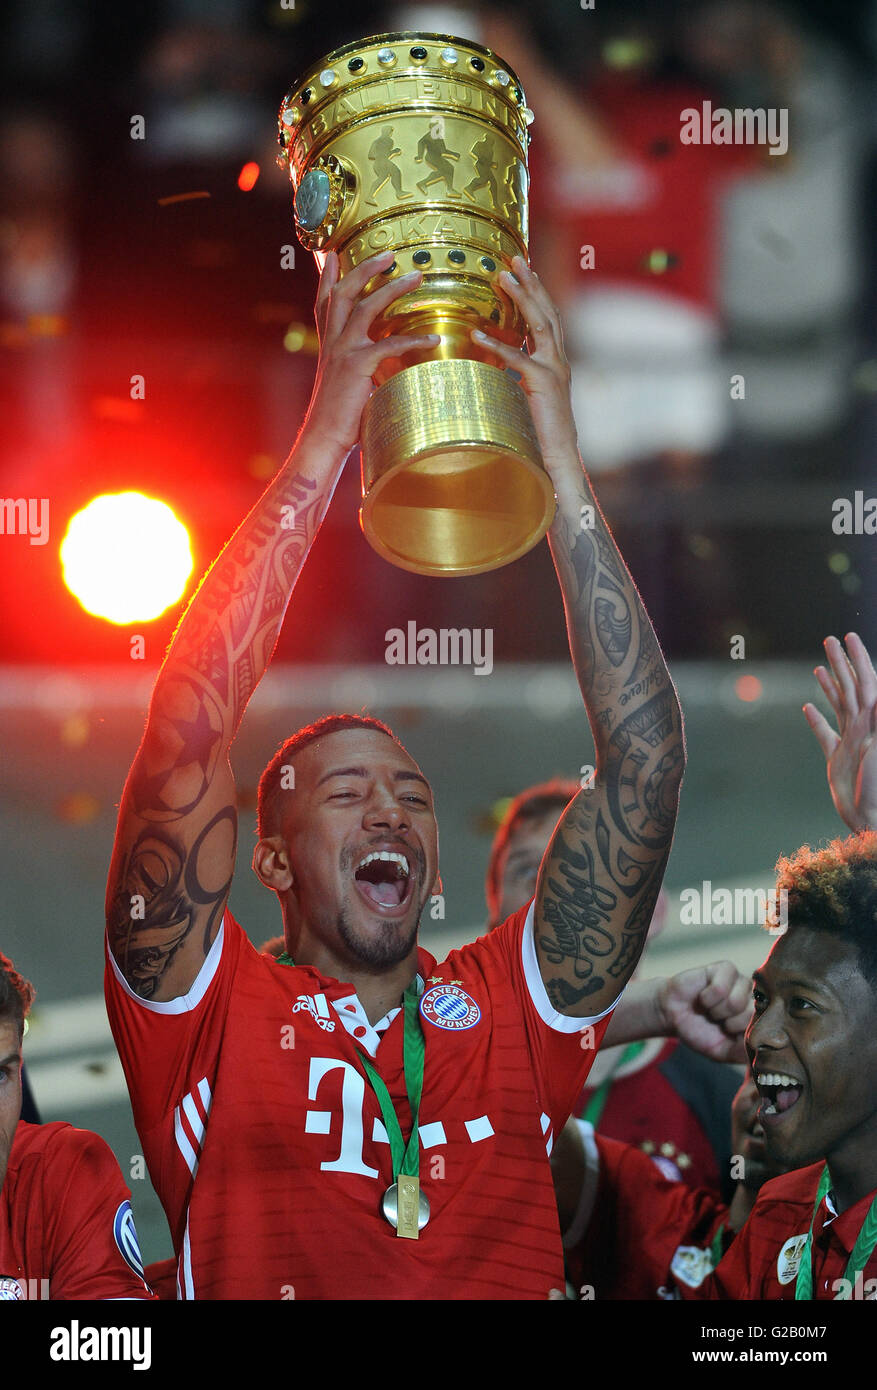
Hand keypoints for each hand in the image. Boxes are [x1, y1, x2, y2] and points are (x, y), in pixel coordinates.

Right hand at [299, 250, 439, 457]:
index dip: (328, 277)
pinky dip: (414, 339)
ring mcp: (344, 350)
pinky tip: (434, 338)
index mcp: (328, 343)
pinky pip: (390, 344)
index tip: (332, 254)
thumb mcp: (343, 383)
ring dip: (393, 288)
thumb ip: (357, 365)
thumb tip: (378, 363)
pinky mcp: (358, 365)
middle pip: (345, 292)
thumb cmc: (337, 416)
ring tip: (416, 276)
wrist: (324, 437)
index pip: (325, 302)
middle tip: (388, 254)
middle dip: (365, 268)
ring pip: (367, 306)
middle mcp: (333, 341)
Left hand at [472, 255, 578, 473]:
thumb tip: (496, 367)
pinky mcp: (544, 384)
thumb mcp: (529, 396)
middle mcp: (559, 359)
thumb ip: (519, 377)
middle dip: (531, 283)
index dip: (536, 292)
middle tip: (514, 258)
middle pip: (546, 311)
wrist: (559, 455)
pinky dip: (498, 345)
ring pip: (540, 324)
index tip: (522, 270)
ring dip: (522, 298)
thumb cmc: (541, 432)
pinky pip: (519, 359)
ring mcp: (555, 369)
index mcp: (556, 360)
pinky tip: (478, 332)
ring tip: (504, 277)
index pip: (546, 317)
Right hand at [657, 961, 750, 1063]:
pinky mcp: (726, 968)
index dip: (739, 1035)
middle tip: (717, 1020)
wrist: (672, 1014)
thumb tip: (759, 1047)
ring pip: (735, 1002)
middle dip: (728, 1024)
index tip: (727, 1033)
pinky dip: (707, 998)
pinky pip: (721, 988)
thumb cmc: (700, 1032)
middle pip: (750, 1016)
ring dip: (716, 1010)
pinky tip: (703, 997)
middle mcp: (754, 998)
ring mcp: (741, 982)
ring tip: (710, 1008)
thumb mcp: (722, 1051)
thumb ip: (742, 1051)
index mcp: (758, 1018)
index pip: (763, 1030)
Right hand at [804, 632, 876, 831]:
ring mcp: (849, 743)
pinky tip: (807, 708)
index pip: (866, 682)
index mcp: (872, 721)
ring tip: (820, 667)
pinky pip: (825, 735)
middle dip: (841, 662)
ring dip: (830, 685)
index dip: (858, 659)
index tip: (849, 638)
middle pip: (850, 687)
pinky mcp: (837, 760)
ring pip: (838, 706)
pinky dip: (816, 720)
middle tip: (830, 640)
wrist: (873, 821)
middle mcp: (862, 728)